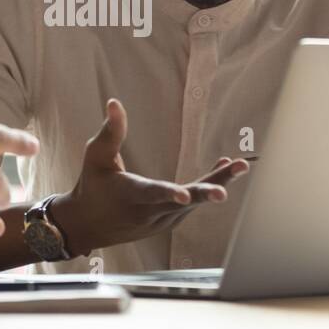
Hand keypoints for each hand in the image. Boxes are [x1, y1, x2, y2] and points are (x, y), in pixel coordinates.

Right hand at [52, 99, 248, 254]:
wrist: (88, 226)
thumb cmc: (91, 186)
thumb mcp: (95, 156)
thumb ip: (111, 131)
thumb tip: (115, 102)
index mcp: (128, 194)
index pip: (150, 193)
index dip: (169, 194)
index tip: (185, 196)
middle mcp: (147, 212)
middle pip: (181, 203)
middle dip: (206, 193)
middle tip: (225, 190)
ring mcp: (160, 221)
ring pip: (193, 204)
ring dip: (217, 183)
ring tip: (240, 165)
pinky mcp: (169, 222)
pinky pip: (193, 206)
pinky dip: (208, 188)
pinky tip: (224, 167)